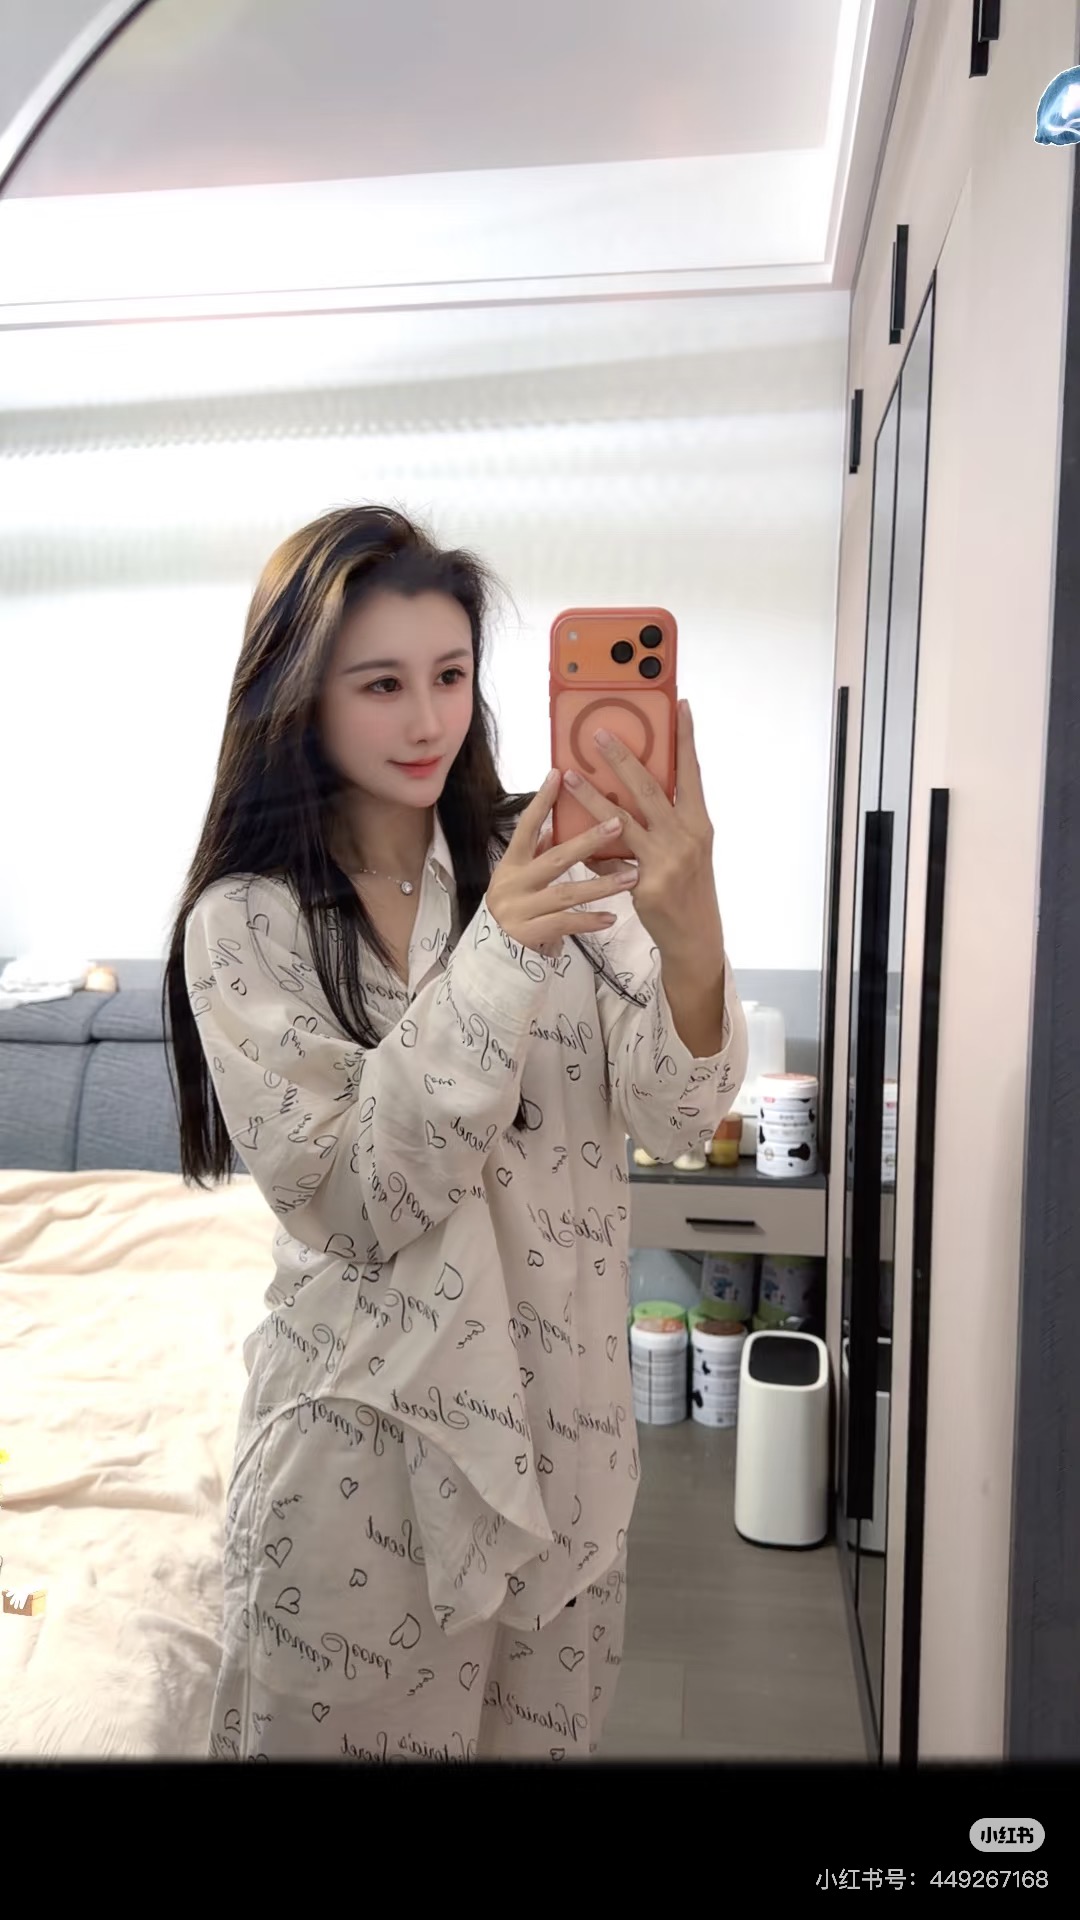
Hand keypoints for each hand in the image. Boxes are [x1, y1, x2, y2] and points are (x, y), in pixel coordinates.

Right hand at [487, 772, 638, 950]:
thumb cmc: (518, 908)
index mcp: (511, 864)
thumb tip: (556, 822)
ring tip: (632, 876)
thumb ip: (537, 852)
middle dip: (588, 840)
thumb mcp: (522, 877)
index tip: (559, 775)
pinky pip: (566, 925)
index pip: (526, 827)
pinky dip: (590, 920)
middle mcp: (512, 884)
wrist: (496, 955)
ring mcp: (520, 910)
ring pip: (566, 894)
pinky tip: (613, 916)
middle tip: (618, 824)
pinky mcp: (530, 935)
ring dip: (602, 885)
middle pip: (554, 858)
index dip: (541, 802)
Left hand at [562, 700, 719, 950]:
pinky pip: (610, 858)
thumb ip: (667, 821)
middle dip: (621, 758)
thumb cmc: (690, 888)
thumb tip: (633, 792)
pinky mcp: (648, 882)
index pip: (692, 772)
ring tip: (569, 774)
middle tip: (598, 734)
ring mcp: (667, 859)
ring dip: (592, 795)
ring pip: (622, 818)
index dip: (685, 738)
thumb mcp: (689, 848)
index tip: (680, 706)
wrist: (696, 936)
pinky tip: (571, 835)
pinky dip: (592, 848)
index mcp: (698, 822)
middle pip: (649, 787)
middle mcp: (686, 835)